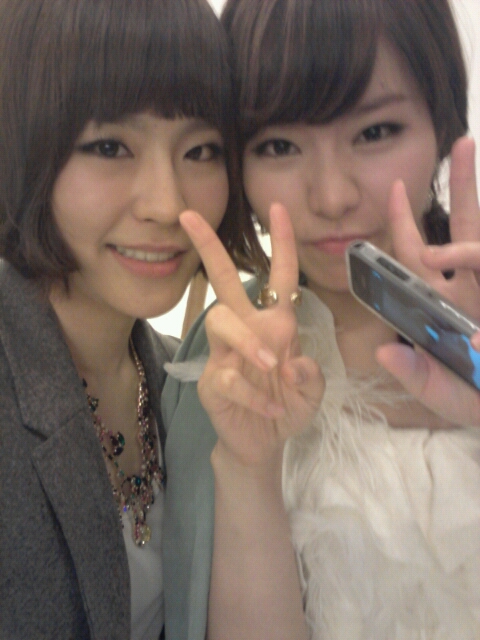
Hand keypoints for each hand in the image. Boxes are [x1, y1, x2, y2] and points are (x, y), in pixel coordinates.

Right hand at [180, 203, 323, 467]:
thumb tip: (293, 363)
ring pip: (221, 321)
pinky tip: (271, 410)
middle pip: (223, 280)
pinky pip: (225, 376)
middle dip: (209, 246)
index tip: (279, 207)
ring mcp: (225, 353)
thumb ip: (312, 375)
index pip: (279, 276)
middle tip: (190, 216)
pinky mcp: (212, 381)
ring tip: (270, 367)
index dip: (282, 243)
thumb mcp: (314, 391)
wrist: (265, 441)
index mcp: (276, 323)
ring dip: (247, 340)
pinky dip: (251, 394)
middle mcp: (248, 328)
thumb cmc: (288, 405)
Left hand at [377, 136, 479, 425]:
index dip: (404, 225)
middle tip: (464, 143)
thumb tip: (383, 350)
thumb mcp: (442, 394)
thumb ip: (415, 375)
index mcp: (438, 305)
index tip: (396, 189)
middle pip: (462, 230)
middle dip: (463, 188)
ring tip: (462, 206)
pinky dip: (478, 251)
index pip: (415, 257)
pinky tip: (477, 283)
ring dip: (477, 216)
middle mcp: (467, 289)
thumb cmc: (474, 401)